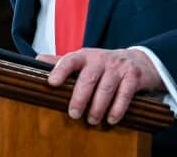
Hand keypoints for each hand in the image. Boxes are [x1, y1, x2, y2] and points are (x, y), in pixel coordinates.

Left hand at [38, 48, 164, 125]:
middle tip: (73, 114)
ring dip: (97, 107)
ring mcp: (118, 67)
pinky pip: (124, 93)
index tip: (52, 83)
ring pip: (106, 88)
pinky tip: (111, 119)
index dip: (60, 70)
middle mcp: (101, 59)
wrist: (139, 61)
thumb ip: (63, 62)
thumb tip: (38, 60)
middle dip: (80, 98)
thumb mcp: (85, 61)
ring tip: (91, 120)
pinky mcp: (133, 76)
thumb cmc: (105, 65)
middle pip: (88, 78)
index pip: (70, 60)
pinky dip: (117, 108)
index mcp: (86, 56)